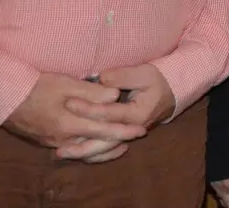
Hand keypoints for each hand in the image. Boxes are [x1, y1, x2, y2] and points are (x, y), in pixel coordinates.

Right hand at [1, 72, 146, 151]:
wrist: (4, 98)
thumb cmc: (35, 87)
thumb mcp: (65, 84)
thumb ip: (92, 92)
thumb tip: (115, 95)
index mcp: (69, 124)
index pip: (104, 130)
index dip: (124, 130)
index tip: (141, 129)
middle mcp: (63, 138)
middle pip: (97, 144)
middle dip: (119, 141)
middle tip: (138, 135)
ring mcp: (54, 142)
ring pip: (86, 150)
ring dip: (105, 148)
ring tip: (122, 144)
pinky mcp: (47, 141)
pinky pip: (73, 149)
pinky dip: (88, 149)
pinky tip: (94, 146)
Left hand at [57, 63, 175, 159]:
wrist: (171, 92)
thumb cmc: (157, 80)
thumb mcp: (143, 73)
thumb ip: (122, 76)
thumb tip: (102, 78)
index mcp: (136, 114)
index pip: (107, 114)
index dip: (88, 108)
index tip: (69, 103)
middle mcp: (131, 129)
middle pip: (103, 141)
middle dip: (80, 144)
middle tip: (57, 145)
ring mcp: (127, 136)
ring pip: (103, 150)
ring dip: (82, 153)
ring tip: (60, 153)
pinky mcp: (123, 137)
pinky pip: (105, 150)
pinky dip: (91, 154)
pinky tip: (75, 154)